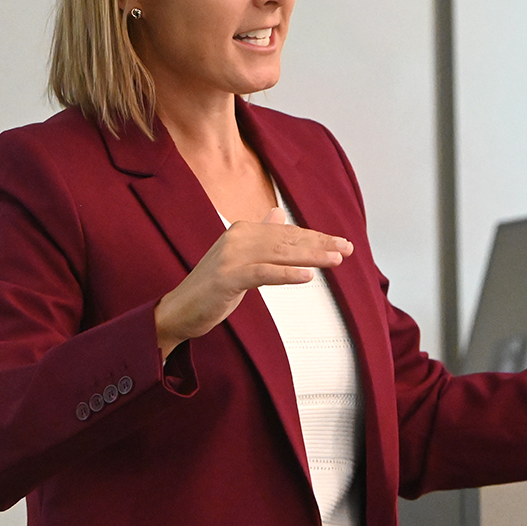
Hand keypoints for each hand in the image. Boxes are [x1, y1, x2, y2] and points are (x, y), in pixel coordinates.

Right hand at [154, 209, 353, 357]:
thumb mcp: (238, 257)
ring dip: (310, 256)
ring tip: (335, 260)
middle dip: (319, 244)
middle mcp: (237, 237)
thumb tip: (277, 214)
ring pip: (279, 253)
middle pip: (287, 240)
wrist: (179, 311)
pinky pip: (263, 273)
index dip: (315, 237)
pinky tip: (307, 276)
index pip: (286, 232)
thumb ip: (260, 236)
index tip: (340, 243)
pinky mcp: (227, 277)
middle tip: (347, 249)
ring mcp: (230, 256)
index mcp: (242, 230)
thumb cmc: (211, 288)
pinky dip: (286, 274)